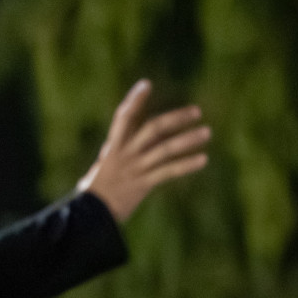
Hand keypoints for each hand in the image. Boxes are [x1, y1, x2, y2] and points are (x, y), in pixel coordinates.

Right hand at [77, 80, 209, 222]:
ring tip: (207, 132)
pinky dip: (186, 164)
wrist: (91, 213)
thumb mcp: (105, 163)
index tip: (146, 84)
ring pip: (165, 149)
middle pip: (153, 129)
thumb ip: (119, 150)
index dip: (134, 99)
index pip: (123, 116)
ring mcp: (135, 168)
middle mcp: (125, 153)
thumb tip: (130, 140)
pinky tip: (203, 159)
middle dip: (176, 118)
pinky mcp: (143, 184)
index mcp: (114, 145)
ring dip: (188, 139)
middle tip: (197, 111)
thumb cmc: (97, 189)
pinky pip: (169, 171)